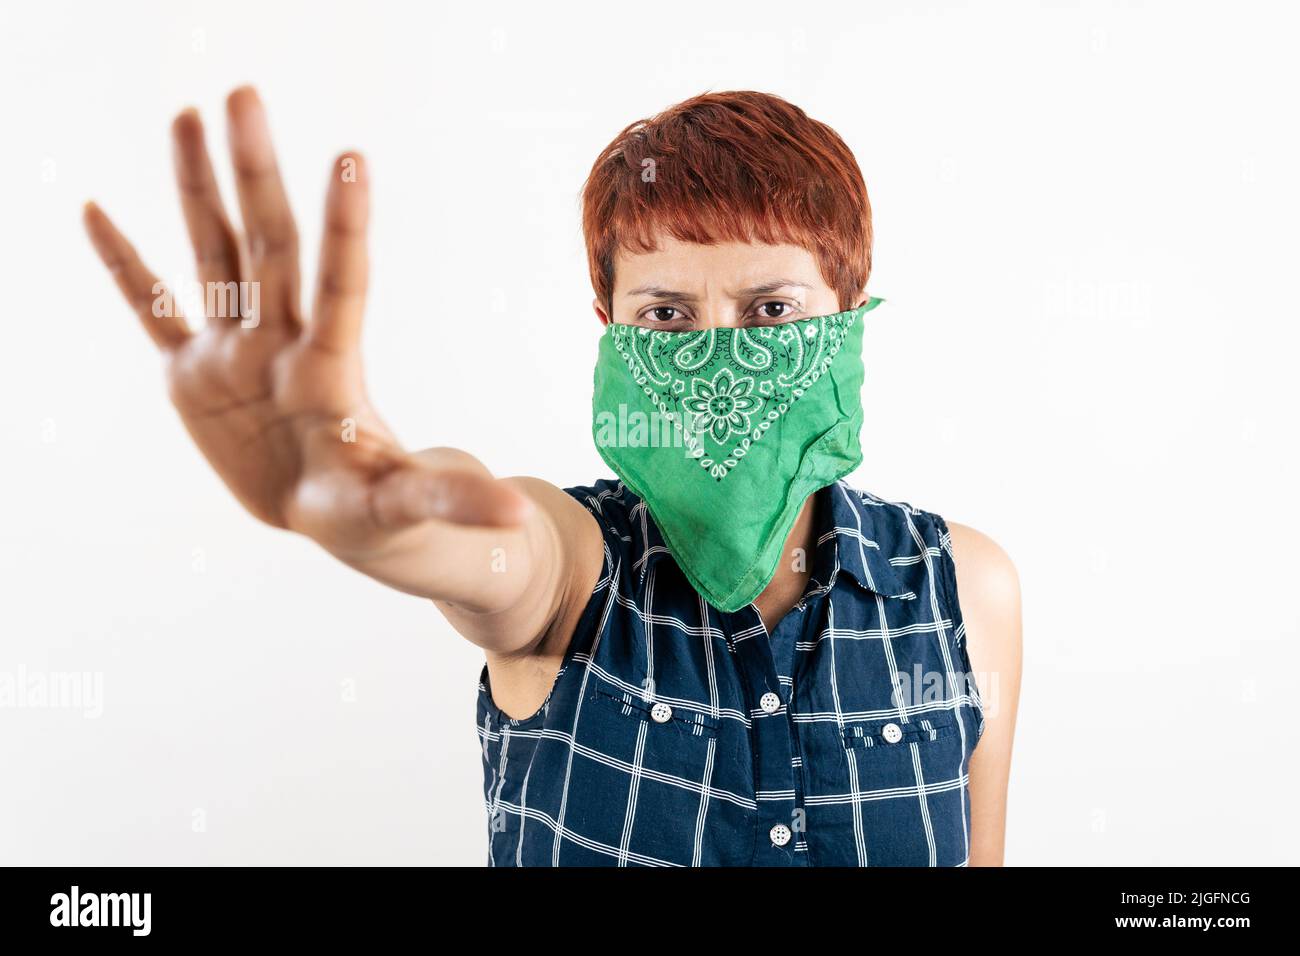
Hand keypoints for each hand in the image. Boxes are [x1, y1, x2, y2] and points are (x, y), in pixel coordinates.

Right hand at [83, 87, 532, 591]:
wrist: (329, 513)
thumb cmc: (373, 507)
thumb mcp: (405, 506)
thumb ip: (450, 499)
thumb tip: (516, 516)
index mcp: (332, 367)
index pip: (340, 283)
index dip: (345, 226)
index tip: (351, 158)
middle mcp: (282, 342)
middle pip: (268, 245)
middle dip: (255, 174)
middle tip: (243, 94)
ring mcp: (235, 352)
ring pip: (212, 255)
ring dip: (197, 188)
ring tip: (187, 114)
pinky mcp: (193, 375)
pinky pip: (153, 310)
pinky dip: (124, 266)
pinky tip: (97, 211)